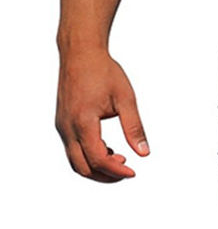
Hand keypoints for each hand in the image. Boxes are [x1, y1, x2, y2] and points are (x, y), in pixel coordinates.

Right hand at [55, 49, 149, 181]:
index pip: (98, 158)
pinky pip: (72, 149)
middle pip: (82, 167)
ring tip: (119, 160)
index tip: (133, 172)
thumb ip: (134, 126)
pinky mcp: (62, 123)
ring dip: (96, 167)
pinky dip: (88, 156)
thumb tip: (144, 153)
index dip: (116, 170)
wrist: (81, 53)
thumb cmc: (104, 72)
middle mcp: (67, 128)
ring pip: (75, 161)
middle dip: (105, 175)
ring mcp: (62, 127)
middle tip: (127, 172)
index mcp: (83, 122)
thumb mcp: (125, 98)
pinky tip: (108, 149)